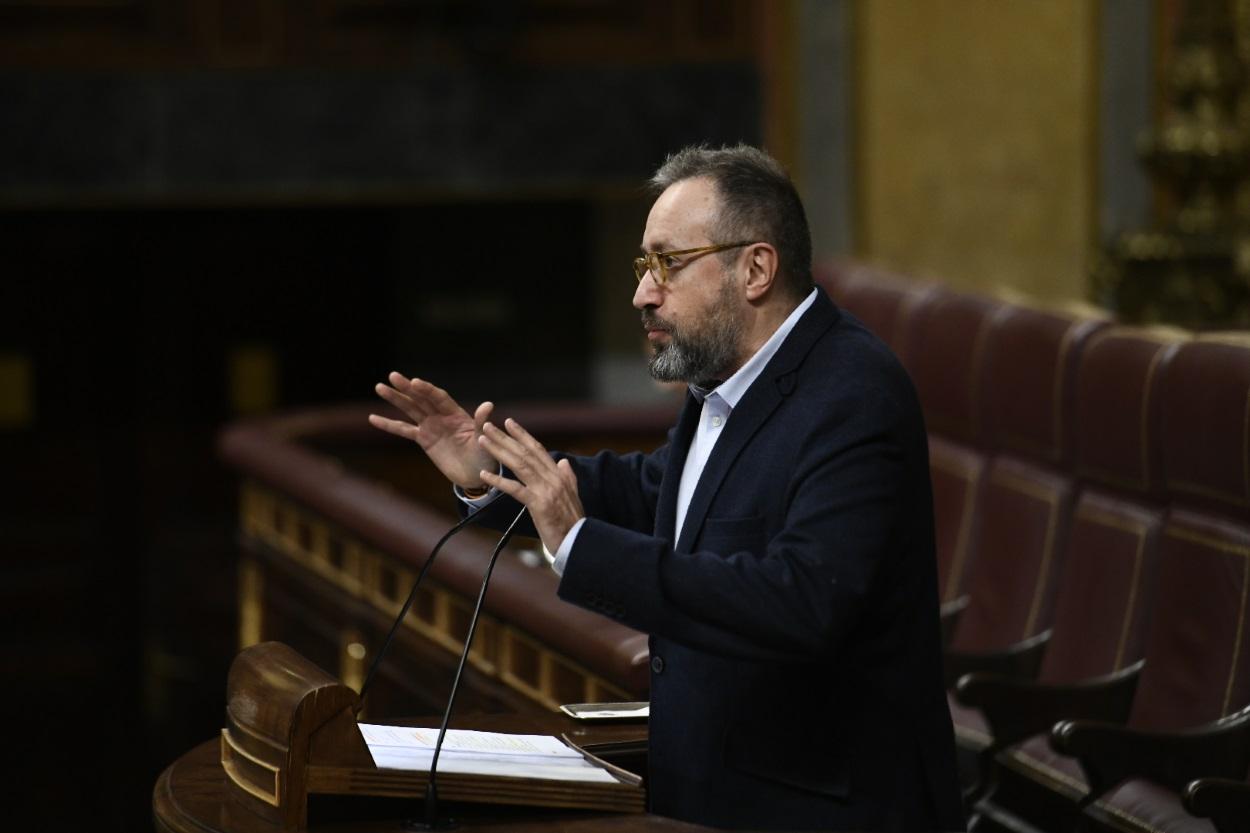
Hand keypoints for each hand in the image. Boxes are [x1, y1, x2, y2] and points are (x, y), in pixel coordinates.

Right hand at [369, 372, 495, 488]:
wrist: (475, 474)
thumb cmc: (484, 455)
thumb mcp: (484, 439)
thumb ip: (481, 423)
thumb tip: (488, 405)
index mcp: (456, 413)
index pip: (438, 398)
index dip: (427, 390)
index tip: (414, 383)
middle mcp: (441, 416)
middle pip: (421, 399)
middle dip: (407, 388)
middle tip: (393, 376)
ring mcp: (431, 426)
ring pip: (410, 409)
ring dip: (395, 399)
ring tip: (379, 387)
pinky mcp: (423, 439)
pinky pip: (403, 430)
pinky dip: (388, 425)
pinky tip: (373, 418)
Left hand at [476, 418, 583, 553]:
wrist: (579, 541)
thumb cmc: (572, 522)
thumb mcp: (572, 496)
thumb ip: (567, 477)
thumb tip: (563, 462)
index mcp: (559, 475)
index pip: (538, 449)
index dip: (522, 435)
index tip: (509, 423)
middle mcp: (553, 478)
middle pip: (525, 453)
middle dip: (505, 438)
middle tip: (488, 426)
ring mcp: (546, 490)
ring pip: (519, 465)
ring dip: (499, 451)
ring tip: (483, 441)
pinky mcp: (539, 504)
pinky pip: (515, 489)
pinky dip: (499, 480)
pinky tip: (484, 474)